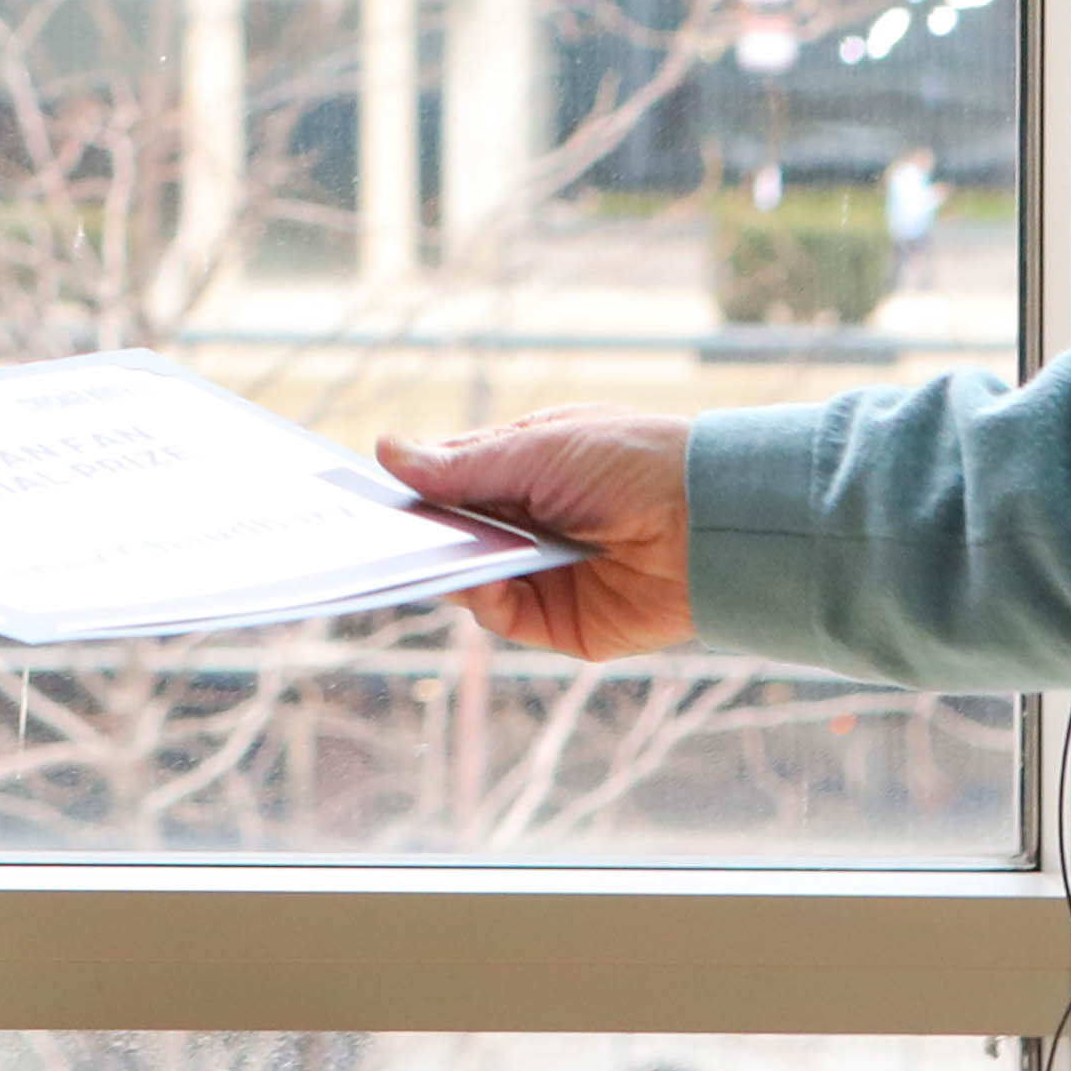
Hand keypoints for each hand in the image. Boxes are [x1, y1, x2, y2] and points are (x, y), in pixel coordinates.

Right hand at [380, 408, 695, 658]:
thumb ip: (462, 463)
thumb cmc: (632, 462)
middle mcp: (529, 520)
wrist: (709, 521)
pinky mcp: (558, 621)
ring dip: (445, 564)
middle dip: (417, 532)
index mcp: (526, 465)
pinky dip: (480, 597)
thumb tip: (385, 452)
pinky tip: (476, 577)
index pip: (450, 477)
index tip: (362, 492)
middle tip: (368, 532)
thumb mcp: (539, 449)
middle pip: (452, 532)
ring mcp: (541, 571)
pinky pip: (498, 614)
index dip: (411, 486)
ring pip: (466, 576)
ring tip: (422, 550)